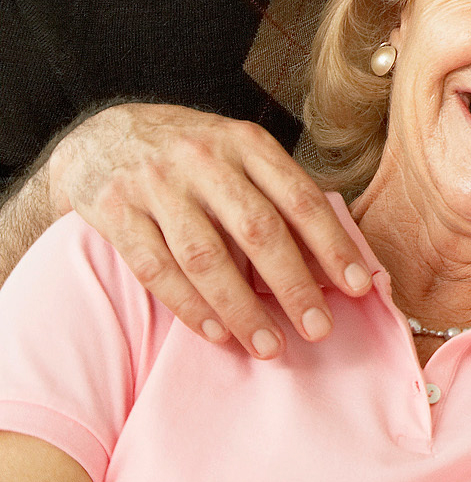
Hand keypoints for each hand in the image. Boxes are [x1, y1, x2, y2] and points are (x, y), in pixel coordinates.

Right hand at [41, 103, 371, 358]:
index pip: (300, 198)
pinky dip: (189, 306)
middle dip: (293, 285)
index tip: (360, 286)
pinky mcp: (115, 211)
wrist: (99, 135)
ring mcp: (157, 184)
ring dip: (242, 309)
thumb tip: (332, 256)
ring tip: (269, 346)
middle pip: (258, 230)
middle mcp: (204, 159)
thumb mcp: (237, 153)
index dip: (332, 245)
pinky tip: (217, 333)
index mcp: (246, 143)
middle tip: (319, 329)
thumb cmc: (190, 154)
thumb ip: (278, 194)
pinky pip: (155, 269)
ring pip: (206, 257)